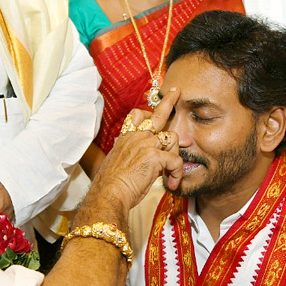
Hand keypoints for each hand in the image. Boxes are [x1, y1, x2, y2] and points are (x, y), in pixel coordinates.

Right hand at [91, 90, 183, 211]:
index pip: (137, 114)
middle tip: (177, 92)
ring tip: (171, 172)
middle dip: (169, 101)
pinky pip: (176, 160)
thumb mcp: (116, 162)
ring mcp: (146, 144)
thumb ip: (128, 154)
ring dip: (175, 155)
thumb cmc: (110, 184)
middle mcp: (137, 137)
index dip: (147, 113)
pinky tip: (172, 183)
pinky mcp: (155, 156)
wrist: (108, 193)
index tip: (153, 113)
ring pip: (172, 138)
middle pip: (158, 114)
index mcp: (126, 138)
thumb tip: (137, 157)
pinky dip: (177, 173)